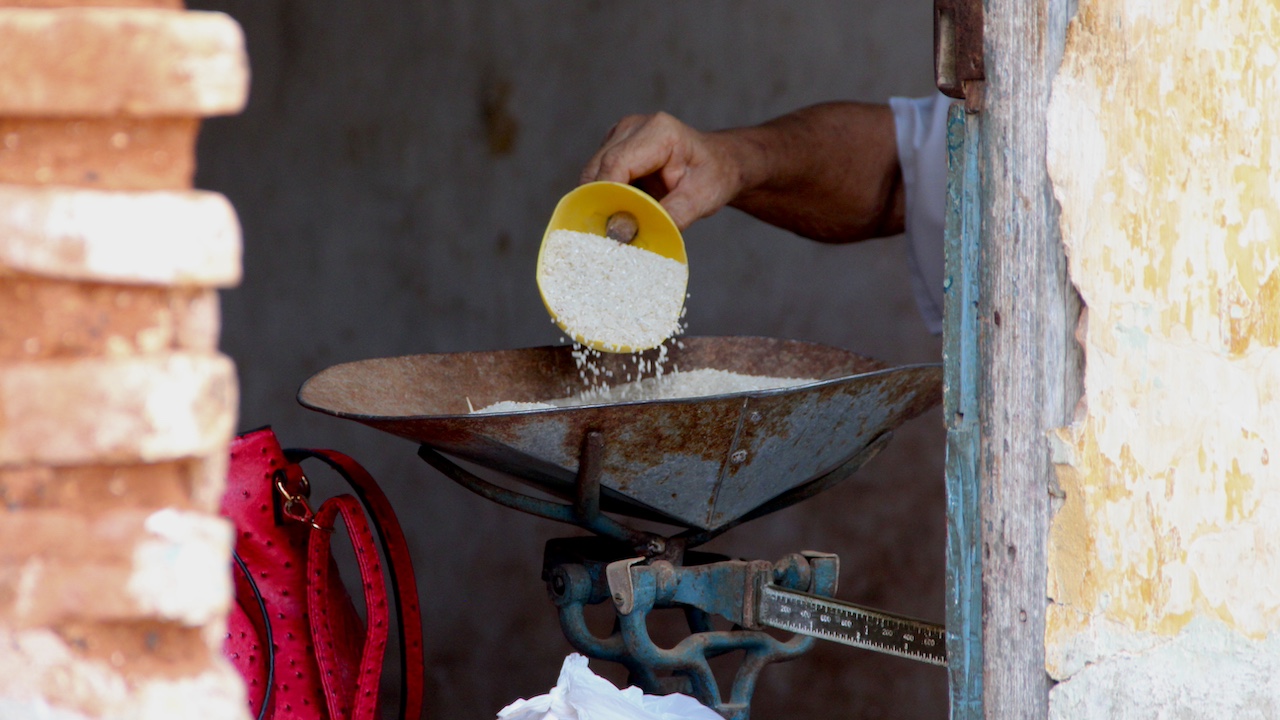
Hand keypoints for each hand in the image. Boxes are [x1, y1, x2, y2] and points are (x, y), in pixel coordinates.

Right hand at [580, 112, 749, 230]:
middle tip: (611, 235)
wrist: (720, 164)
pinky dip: (606, 197)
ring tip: (620, 224)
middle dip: (601, 203)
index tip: (608, 229)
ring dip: (602, 201)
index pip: (616, 164)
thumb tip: (624, 232)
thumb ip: (667, 216)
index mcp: (659, 132)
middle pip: (598, 169)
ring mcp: (620, 135)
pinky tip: (623, 211)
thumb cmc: (714, 177)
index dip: (608, 197)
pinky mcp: (613, 147)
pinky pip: (598, 177)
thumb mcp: (701, 200)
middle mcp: (634, 127)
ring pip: (593, 174)